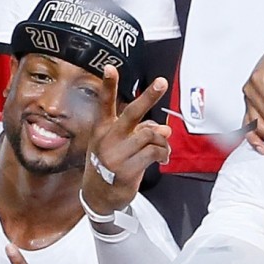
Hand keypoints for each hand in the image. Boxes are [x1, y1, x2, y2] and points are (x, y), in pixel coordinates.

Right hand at [81, 65, 170, 213]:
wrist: (99, 197)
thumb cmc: (110, 165)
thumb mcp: (116, 146)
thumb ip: (138, 132)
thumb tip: (164, 128)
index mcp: (102, 129)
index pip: (104, 104)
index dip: (107, 85)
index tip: (110, 67)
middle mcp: (107, 139)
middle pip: (132, 113)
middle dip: (149, 96)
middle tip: (162, 82)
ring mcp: (116, 154)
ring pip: (150, 134)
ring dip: (163, 140)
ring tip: (164, 147)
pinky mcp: (126, 169)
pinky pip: (154, 152)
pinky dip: (164, 153)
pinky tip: (162, 158)